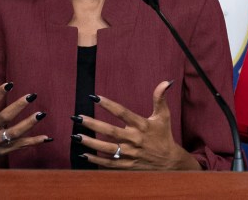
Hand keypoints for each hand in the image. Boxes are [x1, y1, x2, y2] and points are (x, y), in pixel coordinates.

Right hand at [0, 78, 49, 167]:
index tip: (10, 84)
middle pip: (4, 118)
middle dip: (18, 106)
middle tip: (31, 96)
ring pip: (14, 133)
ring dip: (29, 123)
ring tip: (41, 114)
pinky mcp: (3, 151)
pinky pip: (20, 146)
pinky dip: (33, 142)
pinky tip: (46, 137)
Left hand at [72, 80, 200, 169]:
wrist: (170, 162)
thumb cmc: (163, 136)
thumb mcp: (163, 116)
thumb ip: (160, 99)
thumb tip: (165, 82)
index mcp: (142, 126)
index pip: (122, 113)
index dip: (108, 104)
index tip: (94, 97)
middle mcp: (135, 139)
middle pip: (111, 132)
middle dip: (93, 124)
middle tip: (77, 118)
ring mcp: (130, 154)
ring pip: (107, 148)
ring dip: (91, 142)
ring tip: (76, 136)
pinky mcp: (128, 165)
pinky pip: (110, 163)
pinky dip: (96, 160)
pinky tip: (83, 155)